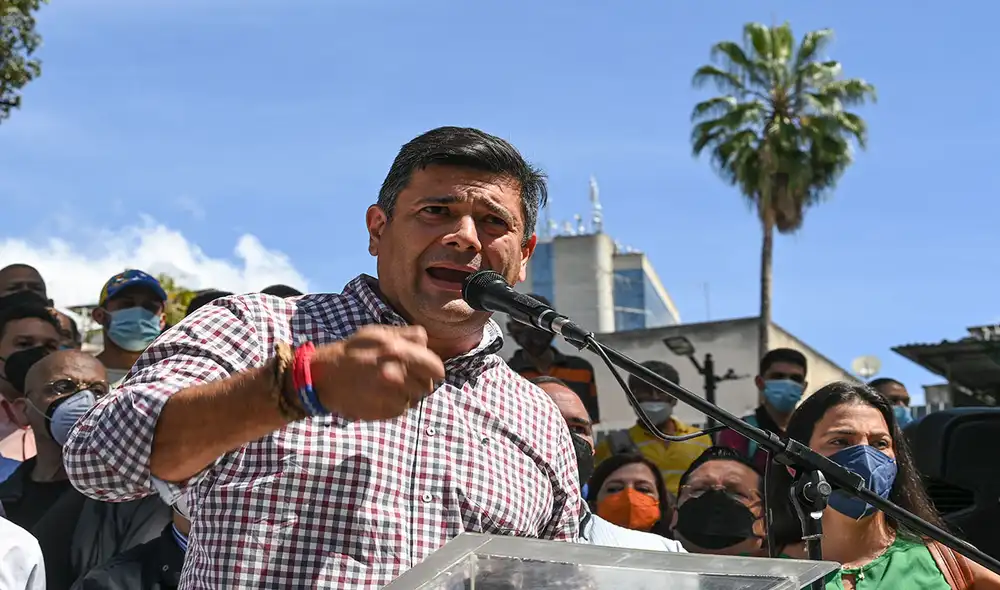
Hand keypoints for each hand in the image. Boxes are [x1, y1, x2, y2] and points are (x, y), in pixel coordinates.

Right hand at [311, 325, 445, 420]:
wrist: (324, 376)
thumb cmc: (352, 351)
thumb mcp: (378, 333)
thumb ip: (407, 335)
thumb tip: (426, 343)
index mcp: (397, 351)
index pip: (435, 368)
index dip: (433, 369)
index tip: (426, 371)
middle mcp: (395, 374)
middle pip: (427, 386)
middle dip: (419, 382)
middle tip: (404, 378)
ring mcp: (388, 396)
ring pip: (415, 399)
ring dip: (407, 394)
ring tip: (391, 386)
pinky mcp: (381, 412)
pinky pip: (401, 410)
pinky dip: (395, 405)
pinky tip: (382, 396)